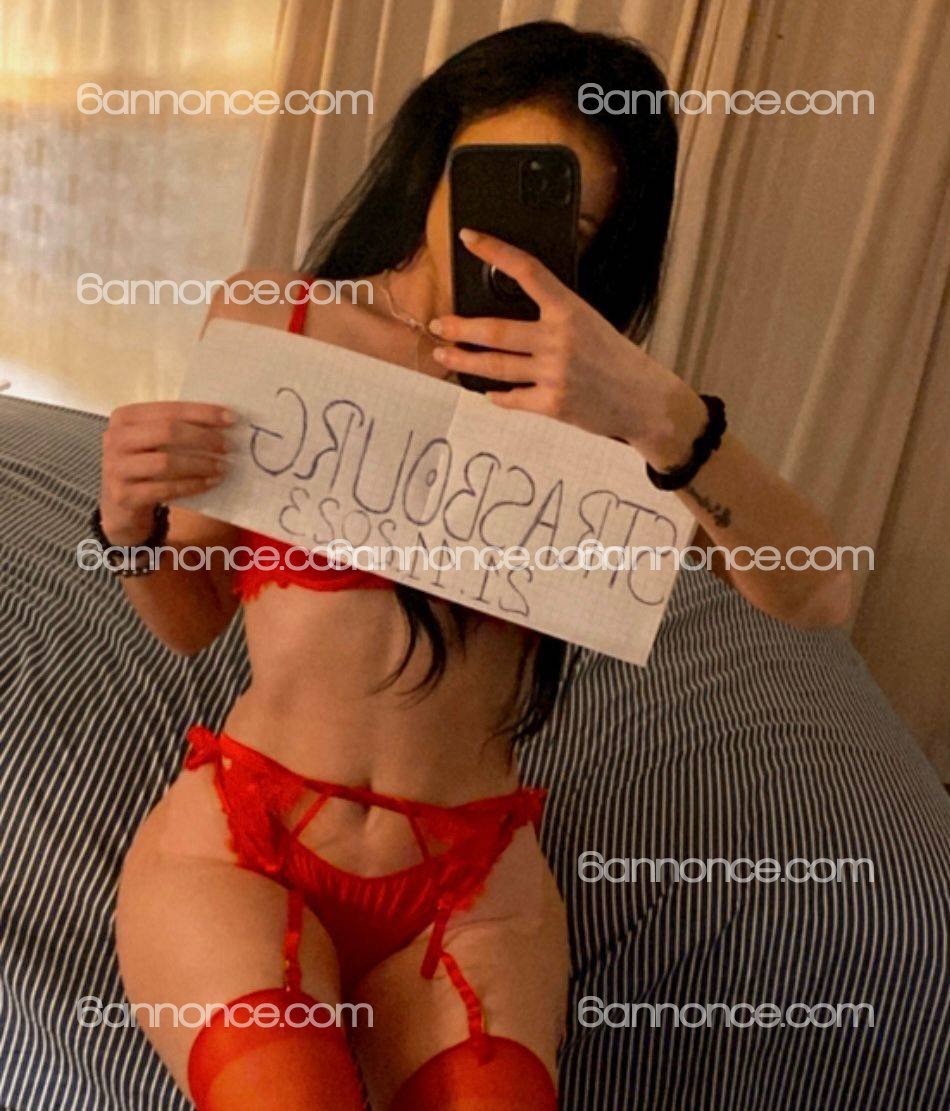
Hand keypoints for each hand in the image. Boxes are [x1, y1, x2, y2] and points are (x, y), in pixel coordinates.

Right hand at [99, 401, 233, 542]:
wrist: (120, 503)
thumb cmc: (145, 464)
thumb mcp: (153, 441)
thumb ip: (177, 428)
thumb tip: (224, 421)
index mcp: (125, 417)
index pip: (169, 410)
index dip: (202, 413)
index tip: (232, 418)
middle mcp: (115, 439)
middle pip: (167, 432)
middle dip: (203, 438)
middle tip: (228, 446)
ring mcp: (116, 468)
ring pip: (166, 462)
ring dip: (200, 464)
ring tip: (223, 467)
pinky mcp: (124, 495)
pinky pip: (165, 489)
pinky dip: (192, 485)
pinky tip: (210, 483)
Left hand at [430, 229, 706, 466]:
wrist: (643, 399)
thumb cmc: (614, 358)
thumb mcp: (589, 323)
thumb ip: (554, 316)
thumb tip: (509, 310)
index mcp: (570, 309)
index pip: (528, 270)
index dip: (496, 251)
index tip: (469, 238)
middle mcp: (560, 339)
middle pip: (495, 330)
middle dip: (460, 327)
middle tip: (438, 324)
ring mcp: (555, 373)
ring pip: (495, 366)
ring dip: (463, 360)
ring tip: (443, 353)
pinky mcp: (553, 403)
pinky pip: (512, 397)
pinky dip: (496, 395)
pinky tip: (487, 391)